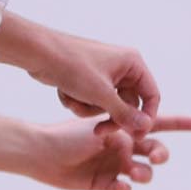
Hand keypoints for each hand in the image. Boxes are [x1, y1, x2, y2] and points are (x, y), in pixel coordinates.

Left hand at [20, 29, 161, 134]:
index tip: (137, 136)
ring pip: (108, 107)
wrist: (38, 53)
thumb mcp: (100, 94)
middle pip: (129, 105)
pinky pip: (92, 102)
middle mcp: (122, 67)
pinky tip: (65, 92)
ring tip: (73, 99)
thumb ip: (124, 113)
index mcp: (133, 63)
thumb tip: (145, 126)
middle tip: (99, 132)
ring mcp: (105, 74)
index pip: (152, 95)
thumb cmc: (72, 66)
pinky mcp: (89, 81)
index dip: (146, 117)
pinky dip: (79, 103)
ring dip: (89, 109)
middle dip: (110, 117)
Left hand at [31, 113, 190, 189]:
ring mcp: (114, 163)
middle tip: (156, 159)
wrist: (39, 152)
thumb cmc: (65, 131)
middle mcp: (123, 142)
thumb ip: (124, 124)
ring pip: (142, 171)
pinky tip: (120, 187)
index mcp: (123, 123)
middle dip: (161, 154)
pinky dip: (125, 189)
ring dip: (144, 174)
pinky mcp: (103, 182)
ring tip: (134, 174)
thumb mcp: (99, 125)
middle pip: (154, 149)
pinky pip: (122, 189)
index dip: (181, 123)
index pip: (158, 121)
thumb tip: (150, 125)